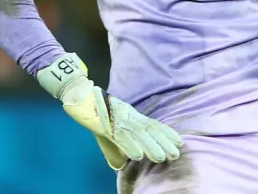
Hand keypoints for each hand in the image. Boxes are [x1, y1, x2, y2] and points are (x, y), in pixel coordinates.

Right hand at [37, 53, 183, 169]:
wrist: (77, 94)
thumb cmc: (93, 112)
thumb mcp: (108, 131)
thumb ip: (116, 146)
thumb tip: (121, 164)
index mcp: (130, 115)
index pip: (152, 124)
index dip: (166, 133)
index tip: (180, 142)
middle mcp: (127, 115)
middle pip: (148, 130)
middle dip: (163, 142)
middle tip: (176, 154)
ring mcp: (116, 118)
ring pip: (136, 134)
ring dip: (150, 146)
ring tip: (162, 158)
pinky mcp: (104, 122)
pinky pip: (118, 136)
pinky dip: (128, 145)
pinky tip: (137, 155)